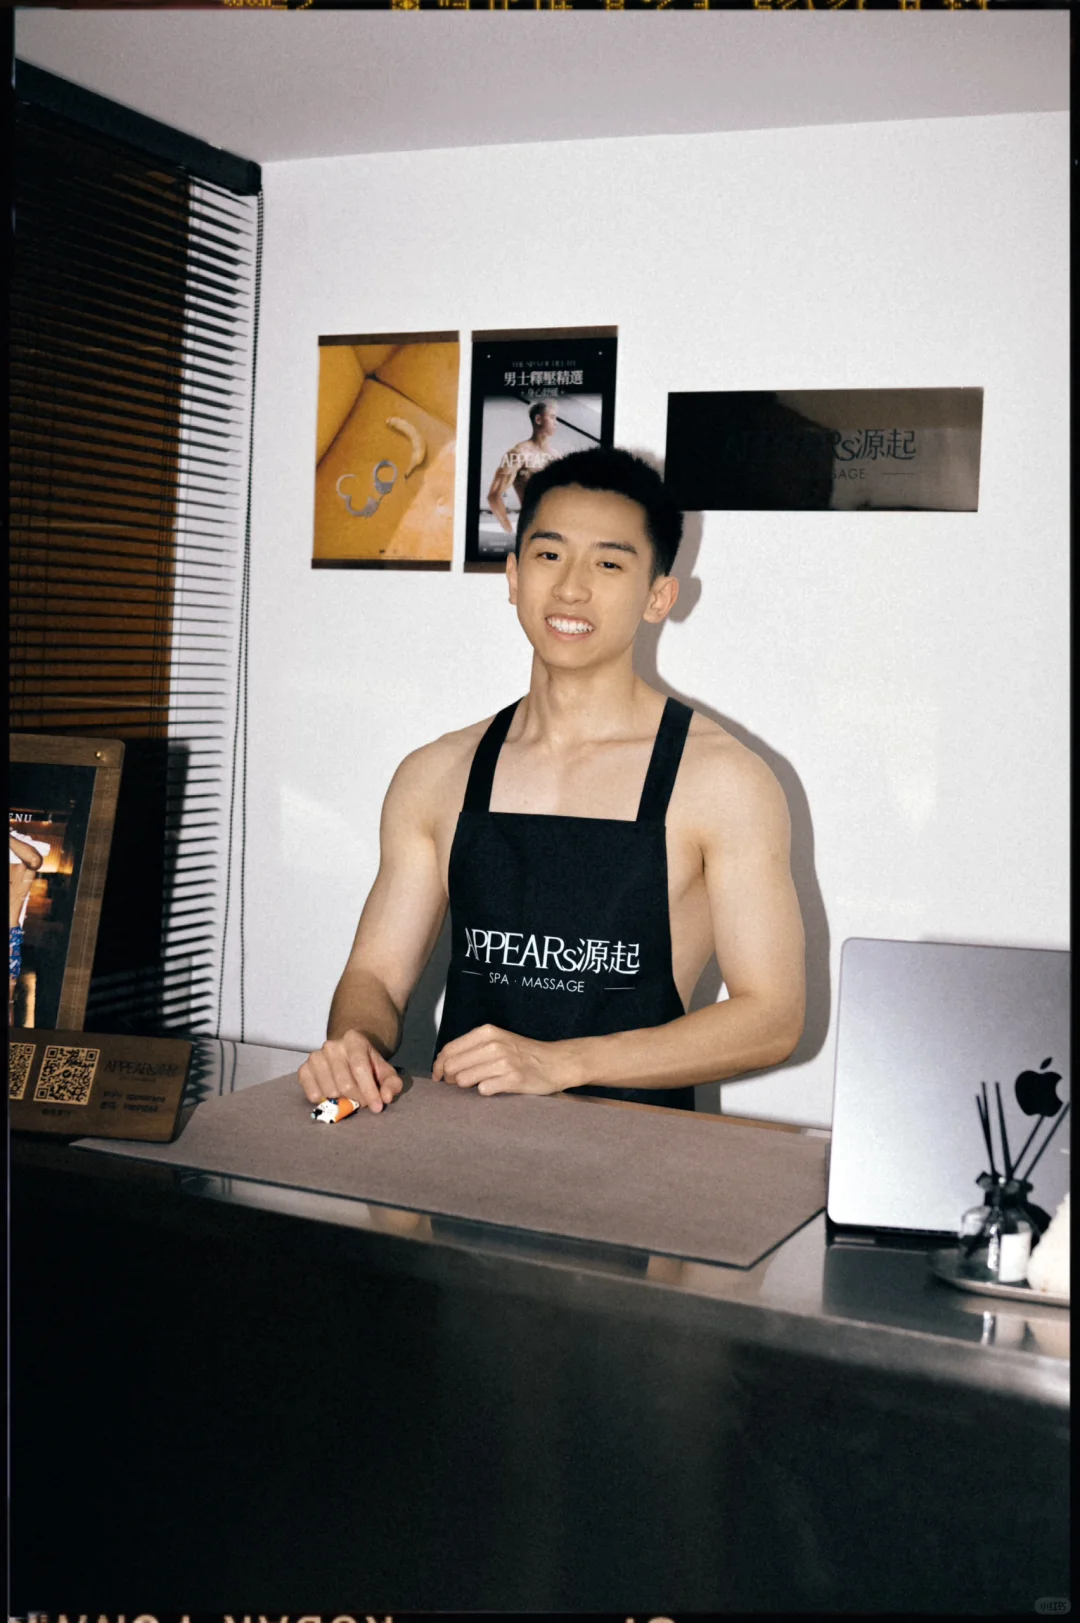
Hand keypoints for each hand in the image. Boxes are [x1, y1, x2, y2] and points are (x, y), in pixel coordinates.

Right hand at [297, 1030, 402, 1114]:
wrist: (347, 1053)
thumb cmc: (369, 1065)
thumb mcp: (385, 1071)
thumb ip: (392, 1084)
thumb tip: (386, 1097)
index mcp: (353, 1039)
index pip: (360, 1068)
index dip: (369, 1091)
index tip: (378, 1107)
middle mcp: (332, 1045)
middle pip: (344, 1084)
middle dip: (357, 1099)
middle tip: (363, 1101)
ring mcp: (315, 1056)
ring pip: (329, 1091)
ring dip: (342, 1101)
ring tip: (350, 1097)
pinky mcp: (304, 1069)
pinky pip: (313, 1094)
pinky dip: (325, 1101)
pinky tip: (334, 1096)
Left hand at [432, 1024, 572, 1097]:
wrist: (556, 1062)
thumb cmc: (523, 1053)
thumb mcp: (498, 1040)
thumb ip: (472, 1048)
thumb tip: (443, 1064)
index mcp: (487, 1032)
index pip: (449, 1050)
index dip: (439, 1065)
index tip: (438, 1076)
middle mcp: (493, 1045)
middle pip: (453, 1066)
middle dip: (450, 1078)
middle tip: (457, 1082)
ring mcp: (503, 1062)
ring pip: (464, 1080)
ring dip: (467, 1086)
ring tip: (480, 1082)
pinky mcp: (512, 1079)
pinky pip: (483, 1090)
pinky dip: (485, 1091)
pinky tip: (495, 1087)